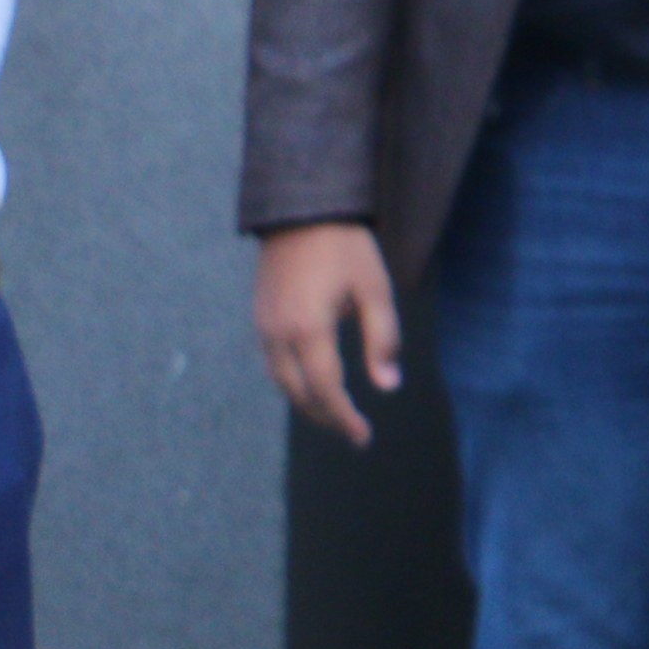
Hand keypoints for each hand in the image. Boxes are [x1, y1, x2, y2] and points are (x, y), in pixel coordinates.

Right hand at [252, 224, 402, 445]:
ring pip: (282, 381)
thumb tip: (388, 386)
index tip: (365, 437)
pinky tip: (315, 383)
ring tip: (337, 414)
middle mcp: (278, 334)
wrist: (301, 211)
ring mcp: (263, 326)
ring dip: (308, 403)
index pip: (325, 389)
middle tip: (354, 432)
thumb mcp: (375, 290)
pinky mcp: (260, 317)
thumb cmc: (345, 247)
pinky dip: (295, 382)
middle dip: (327, 417)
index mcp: (308, 329)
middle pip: (299, 393)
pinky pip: (275, 363)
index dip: (344, 418)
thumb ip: (383, 339)